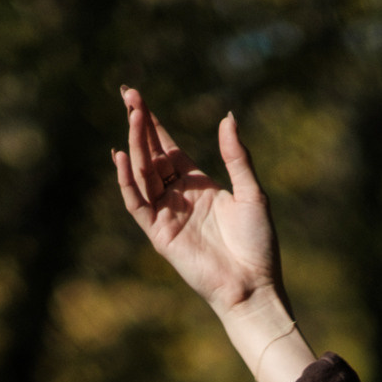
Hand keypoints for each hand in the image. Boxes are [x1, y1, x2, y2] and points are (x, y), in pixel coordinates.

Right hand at [112, 87, 312, 381]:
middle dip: (139, 126)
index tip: (137, 97)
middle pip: (151, 155)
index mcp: (198, 185)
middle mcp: (179, 197)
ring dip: (135, 146)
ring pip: (143, 174)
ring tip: (132, 116)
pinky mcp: (160, 235)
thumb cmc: (258, 244)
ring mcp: (167, 215)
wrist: (254, 285)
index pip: (168, 148)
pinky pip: (138, 204)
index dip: (152, 124)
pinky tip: (123, 158)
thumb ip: (237, 157)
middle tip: (129, 95)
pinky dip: (128, 182)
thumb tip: (228, 117)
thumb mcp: (252, 193)